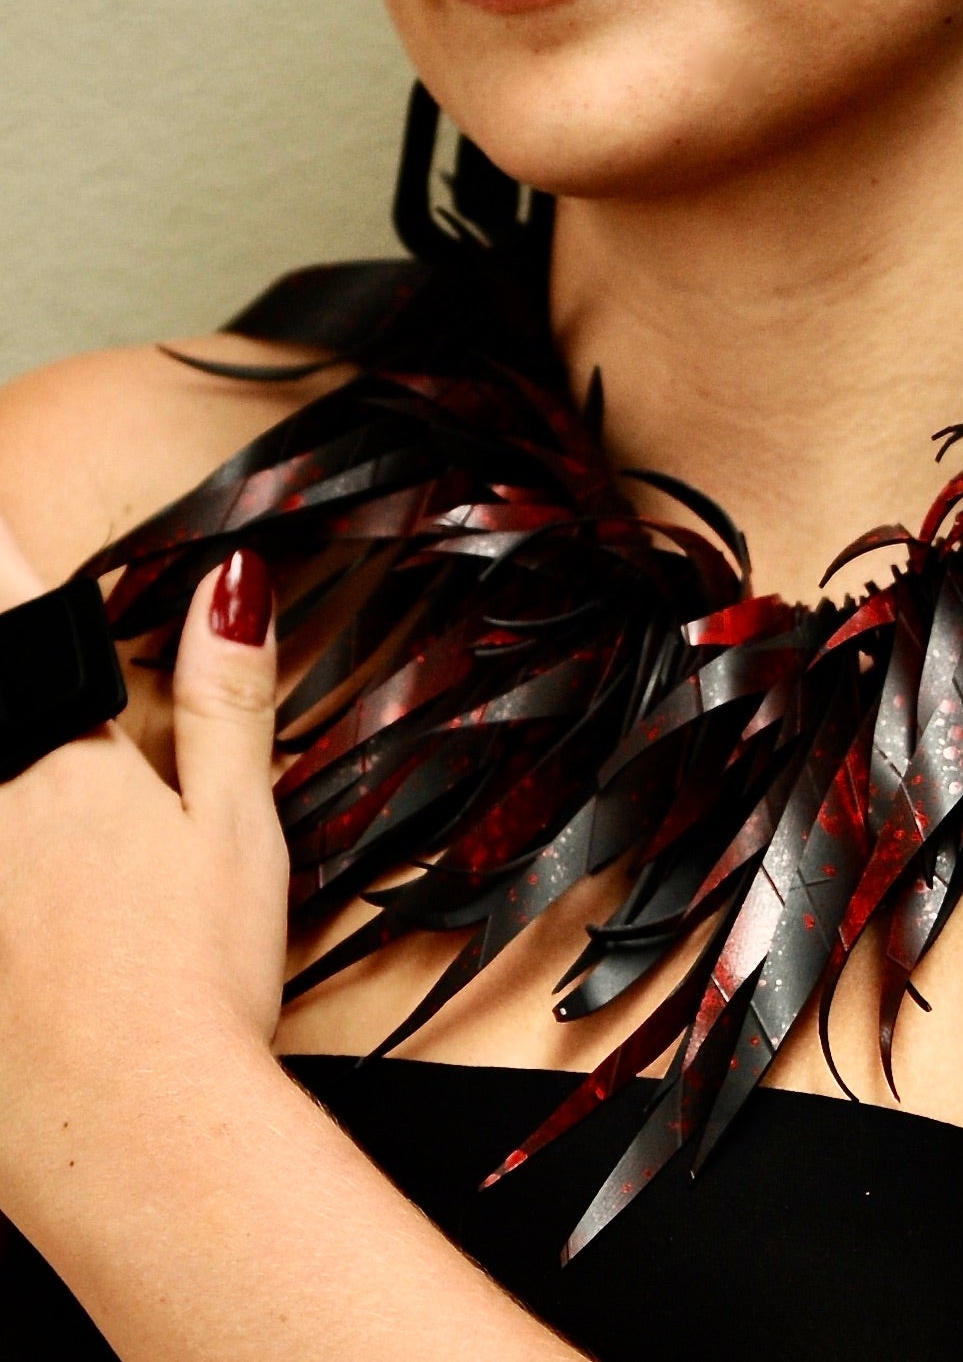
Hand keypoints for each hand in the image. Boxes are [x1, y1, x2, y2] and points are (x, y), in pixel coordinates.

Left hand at [0, 515, 285, 1164]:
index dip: (1, 556)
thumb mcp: (236, 829)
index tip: (2, 538)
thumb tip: (234, 581)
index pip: (16, 619)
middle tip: (35, 686)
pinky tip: (21, 875)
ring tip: (37, 791)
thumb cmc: (197, 977)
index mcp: (59, 764)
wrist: (135, 1128)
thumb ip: (226, 699)